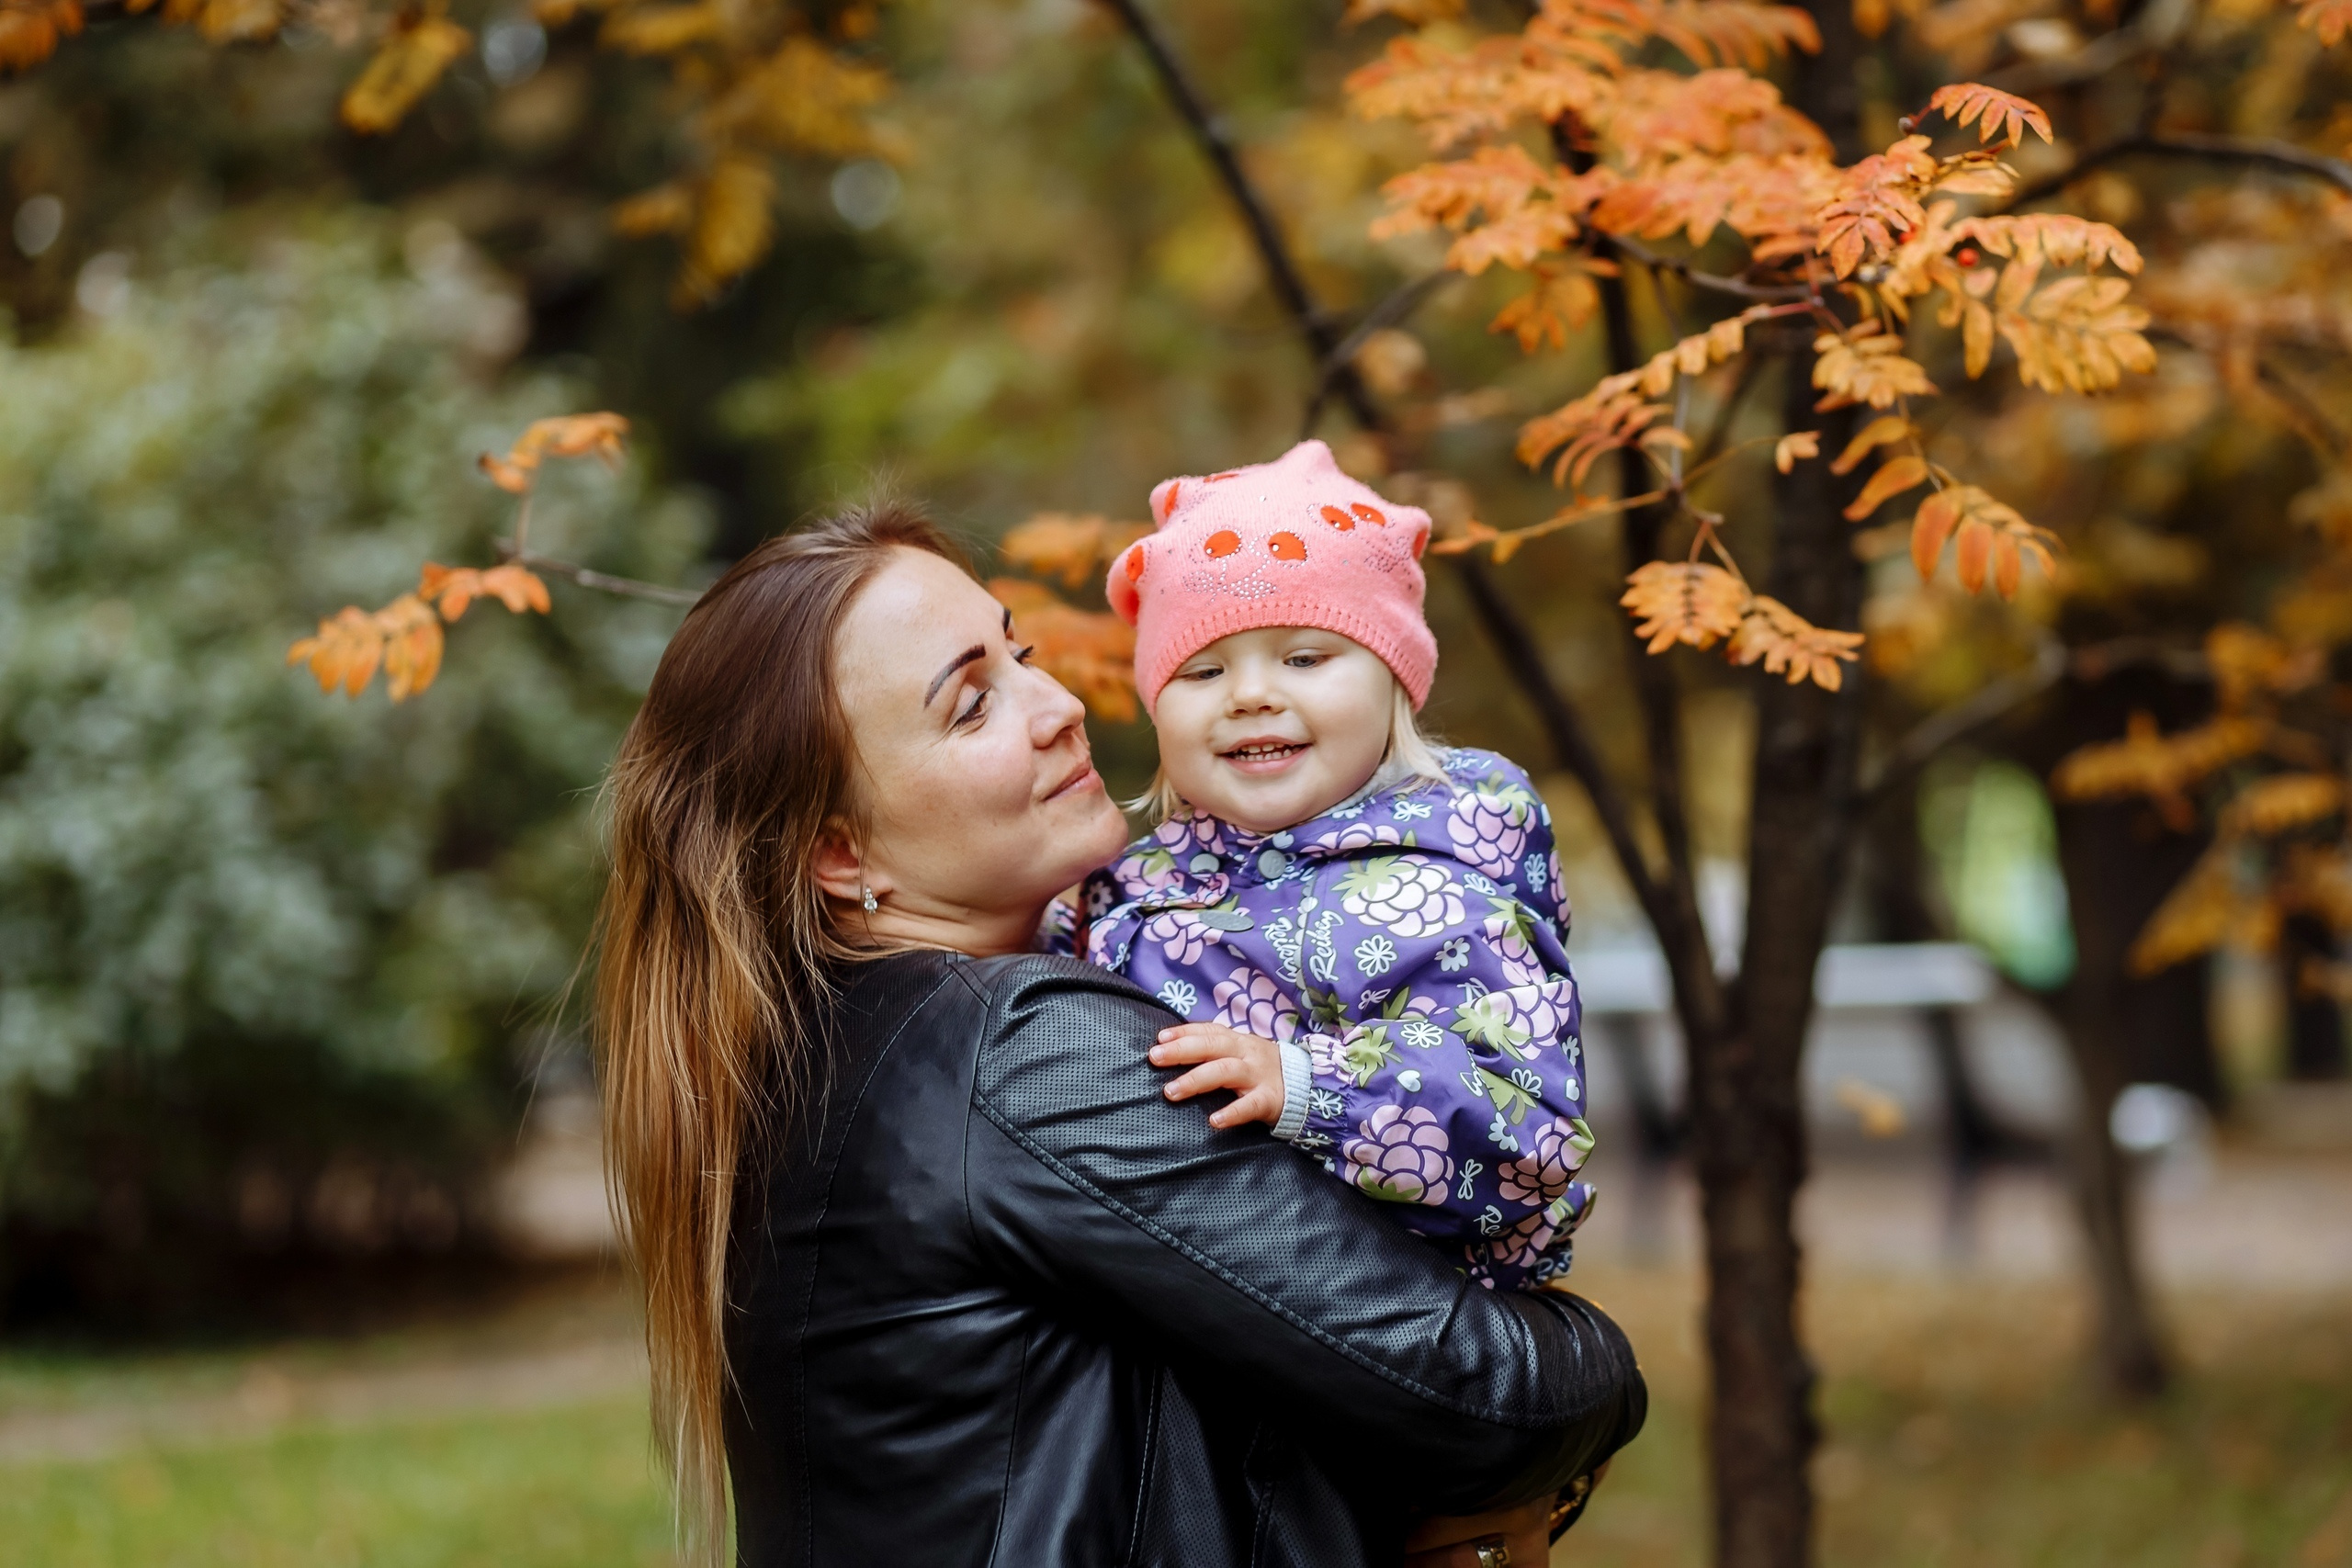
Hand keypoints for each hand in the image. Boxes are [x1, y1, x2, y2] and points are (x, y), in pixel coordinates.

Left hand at [1149, 1022, 1284, 1128]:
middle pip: (1212, 1046)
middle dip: (1181, 1050)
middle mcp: (1246, 1053)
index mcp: (1236, 1041)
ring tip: (1171, 1091)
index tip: (1160, 1038)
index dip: (1183, 1032)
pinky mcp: (1269, 1099)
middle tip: (1155, 1058)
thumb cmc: (1261, 1070)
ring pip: (1225, 1071)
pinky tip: (1214, 1121)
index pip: (1208, 1031)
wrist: (1307, 1085)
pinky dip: (1232, 1113)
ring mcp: (1258, 1075)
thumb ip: (1213, 1049)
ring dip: (1196, 1080)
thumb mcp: (1240, 1053)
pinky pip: (1250, 1105)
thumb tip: (1171, 1049)